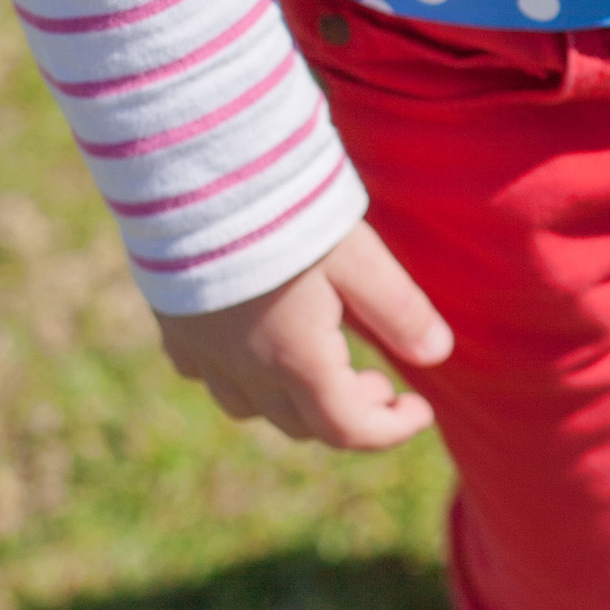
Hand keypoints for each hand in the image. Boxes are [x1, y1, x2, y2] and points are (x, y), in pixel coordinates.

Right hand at [156, 221, 453, 451]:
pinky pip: (205, 375)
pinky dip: (241, 376)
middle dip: (349, 412)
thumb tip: (437, 353)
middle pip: (302, 424)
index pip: (347, 430)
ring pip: (250, 407)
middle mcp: (243, 370)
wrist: (191, 179)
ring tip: (325, 359)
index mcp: (295, 361)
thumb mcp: (356, 256)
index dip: (391, 430)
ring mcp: (200, 352)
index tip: (420, 409)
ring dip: (296, 400)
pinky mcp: (172, 327)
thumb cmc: (282, 213)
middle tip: (380, 378)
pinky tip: (258, 342)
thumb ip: (398, 308)